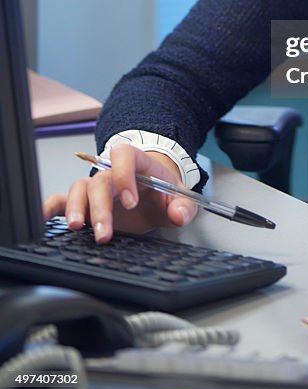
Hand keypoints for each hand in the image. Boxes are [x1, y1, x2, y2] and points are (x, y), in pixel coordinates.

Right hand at [42, 142, 197, 243]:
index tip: (131, 202)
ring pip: (78, 189)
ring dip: (75, 208)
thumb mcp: (178, 198)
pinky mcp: (82, 203)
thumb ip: (183, 206)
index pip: (125, 155)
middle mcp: (112, 173)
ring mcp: (95, 187)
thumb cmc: (162, 192)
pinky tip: (44, 220)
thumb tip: (179, 215)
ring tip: (76, 228)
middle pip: (99, 180)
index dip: (125, 175)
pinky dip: (50, 208)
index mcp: (137, 163)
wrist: (154, 194)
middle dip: (100, 207)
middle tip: (104, 232)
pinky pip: (59, 200)